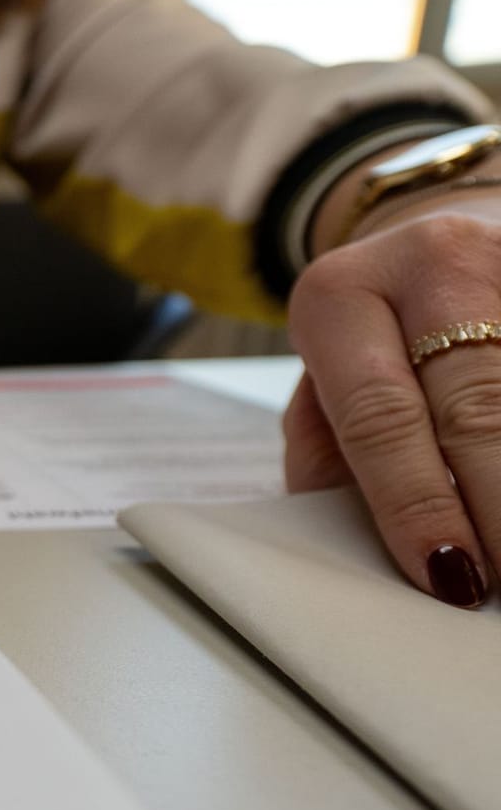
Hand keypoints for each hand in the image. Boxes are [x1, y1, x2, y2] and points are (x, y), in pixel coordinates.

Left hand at [285, 201, 500, 607]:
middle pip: (477, 407)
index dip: (417, 503)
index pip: (379, 417)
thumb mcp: (326, 381)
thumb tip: (358, 550)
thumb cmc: (378, 335)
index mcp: (339, 296)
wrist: (447, 228)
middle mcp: (430, 261)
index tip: (449, 573)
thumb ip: (330, 457)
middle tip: (500, 581)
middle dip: (497, 506)